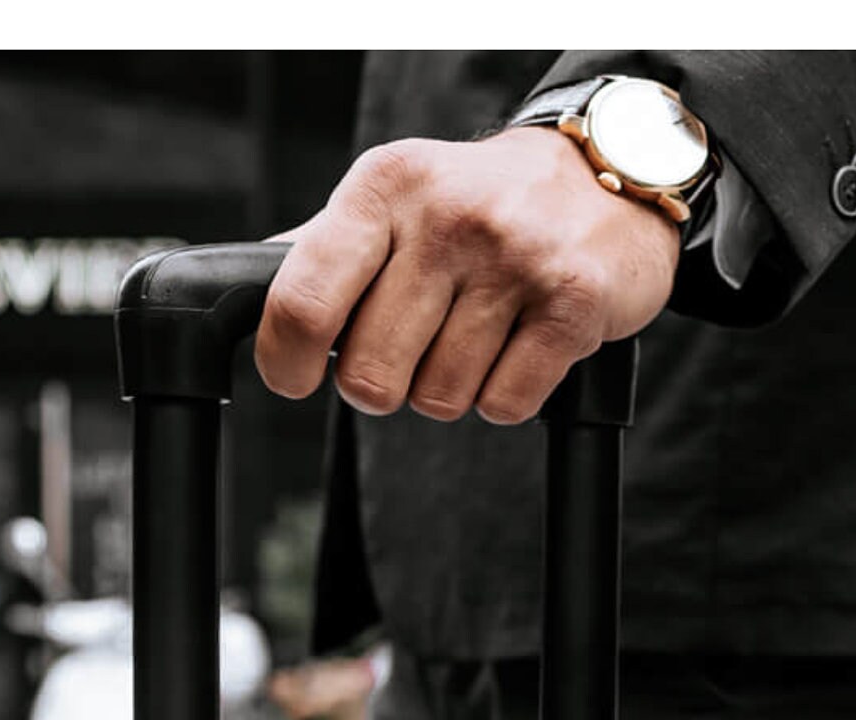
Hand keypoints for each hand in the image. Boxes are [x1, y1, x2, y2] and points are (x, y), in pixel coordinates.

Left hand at [256, 128, 681, 422]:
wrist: (606, 180)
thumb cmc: (485, 201)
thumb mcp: (399, 194)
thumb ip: (328, 243)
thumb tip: (249, 289)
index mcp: (385, 186)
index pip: (304, 298)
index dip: (285, 361)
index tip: (293, 377)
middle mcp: (447, 218)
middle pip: (372, 372)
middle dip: (383, 385)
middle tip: (405, 360)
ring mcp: (515, 261)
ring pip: (441, 396)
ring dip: (450, 390)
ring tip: (474, 342)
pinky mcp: (572, 305)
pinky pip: (506, 404)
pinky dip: (505, 399)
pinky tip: (516, 353)